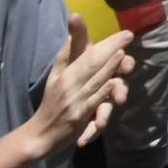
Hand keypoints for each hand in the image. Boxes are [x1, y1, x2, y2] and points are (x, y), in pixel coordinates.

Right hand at [23, 14, 133, 158]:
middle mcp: (70, 85)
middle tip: (128, 36)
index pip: (87, 55)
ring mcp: (75, 100)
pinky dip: (102, 92)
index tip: (123, 33)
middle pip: (92, 65)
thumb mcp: (54, 78)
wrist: (40, 134)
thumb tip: (71, 34)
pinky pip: (93, 103)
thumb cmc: (51, 103)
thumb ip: (64, 57)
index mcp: (66, 75)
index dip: (105, 43)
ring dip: (109, 67)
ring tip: (121, 54)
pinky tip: (112, 83)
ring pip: (95, 81)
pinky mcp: (79, 116)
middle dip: (110, 49)